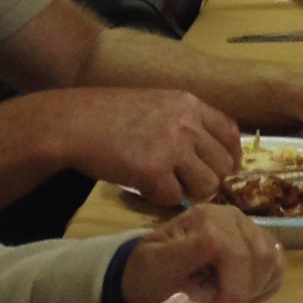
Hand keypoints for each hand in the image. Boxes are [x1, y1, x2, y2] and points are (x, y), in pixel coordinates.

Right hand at [37, 85, 239, 204]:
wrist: (71, 123)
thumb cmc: (108, 115)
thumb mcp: (156, 104)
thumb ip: (185, 121)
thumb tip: (209, 150)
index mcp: (189, 104)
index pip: (231, 134)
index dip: (231, 156)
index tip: (222, 169)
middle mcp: (187, 123)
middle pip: (224, 164)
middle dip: (210, 179)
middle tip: (191, 184)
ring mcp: (172, 147)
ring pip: (207, 185)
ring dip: (190, 192)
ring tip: (167, 185)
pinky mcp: (153, 171)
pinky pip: (175, 197)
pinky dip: (161, 198)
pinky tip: (145, 187)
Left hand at [120, 205, 282, 302]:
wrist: (153, 273)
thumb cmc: (152, 274)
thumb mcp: (155, 266)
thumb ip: (183, 256)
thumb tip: (214, 248)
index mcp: (205, 218)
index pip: (235, 250)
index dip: (234, 286)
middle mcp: (231, 215)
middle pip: (259, 255)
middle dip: (245, 290)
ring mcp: (248, 226)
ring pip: (273, 260)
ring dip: (256, 288)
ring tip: (231, 302)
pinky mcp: (260, 240)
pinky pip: (279, 265)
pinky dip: (265, 286)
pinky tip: (242, 294)